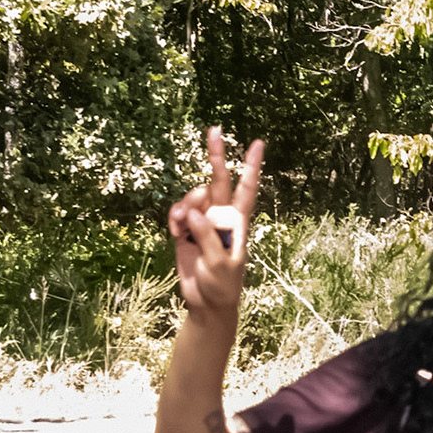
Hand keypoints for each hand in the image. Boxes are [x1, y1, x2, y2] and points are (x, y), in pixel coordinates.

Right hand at [168, 127, 263, 320]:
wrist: (205, 303)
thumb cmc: (222, 285)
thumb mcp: (219, 264)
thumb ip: (208, 237)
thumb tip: (194, 213)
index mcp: (238, 222)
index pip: (246, 188)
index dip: (251, 166)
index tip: (257, 142)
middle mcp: (222, 217)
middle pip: (219, 179)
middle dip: (216, 155)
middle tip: (215, 130)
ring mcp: (203, 222)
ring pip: (194, 196)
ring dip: (186, 203)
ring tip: (183, 223)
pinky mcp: (186, 231)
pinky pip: (179, 213)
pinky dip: (175, 218)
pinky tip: (176, 230)